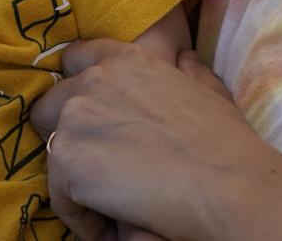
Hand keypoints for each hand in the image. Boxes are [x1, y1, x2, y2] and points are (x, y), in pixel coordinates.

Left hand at [32, 41, 281, 240]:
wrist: (230, 187)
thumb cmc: (227, 145)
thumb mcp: (207, 89)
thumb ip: (187, 70)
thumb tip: (182, 57)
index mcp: (125, 59)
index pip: (74, 59)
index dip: (77, 89)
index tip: (92, 120)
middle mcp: (92, 80)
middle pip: (51, 104)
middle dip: (68, 134)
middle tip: (101, 167)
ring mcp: (75, 117)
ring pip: (51, 148)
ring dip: (74, 175)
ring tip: (110, 201)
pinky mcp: (67, 160)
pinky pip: (58, 194)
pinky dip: (81, 215)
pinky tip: (112, 223)